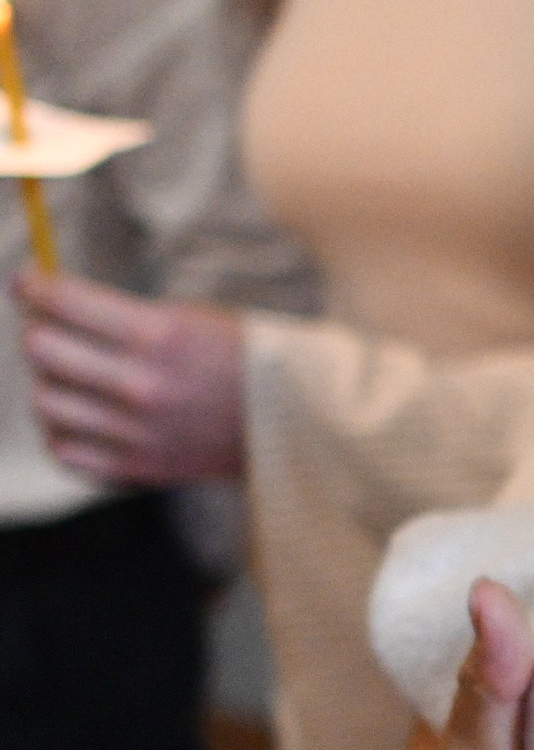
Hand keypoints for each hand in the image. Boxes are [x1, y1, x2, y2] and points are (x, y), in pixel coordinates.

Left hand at [13, 271, 248, 483]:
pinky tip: (79, 414)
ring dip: (48, 381)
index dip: (33, 285)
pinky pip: (64, 450)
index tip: (24, 281)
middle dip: (39, 329)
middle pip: (42, 350)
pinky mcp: (135, 468)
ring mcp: (134, 431)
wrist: (291, 421)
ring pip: (44, 402)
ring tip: (68, 373)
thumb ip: (122, 314)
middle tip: (49, 325)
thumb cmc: (238, 357)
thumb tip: (51, 304)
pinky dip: (61, 430)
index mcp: (157, 335)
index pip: (64, 302)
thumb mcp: (188, 317)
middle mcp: (139, 385)